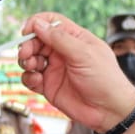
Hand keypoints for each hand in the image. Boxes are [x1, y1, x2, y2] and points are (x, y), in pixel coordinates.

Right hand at [16, 13, 134, 132]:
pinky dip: (29, 78)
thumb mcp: (84, 54)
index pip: (51, 22)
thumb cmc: (105, 80)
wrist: (109, 111)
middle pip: (36, 40)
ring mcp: (55, 69)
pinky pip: (30, 78)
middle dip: (27, 44)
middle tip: (25, 53)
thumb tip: (38, 24)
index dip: (37, 23)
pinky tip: (37, 80)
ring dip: (26, 60)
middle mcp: (62, 52)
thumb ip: (60, 38)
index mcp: (74, 39)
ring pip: (30, 58)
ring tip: (32, 66)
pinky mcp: (49, 86)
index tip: (28, 31)